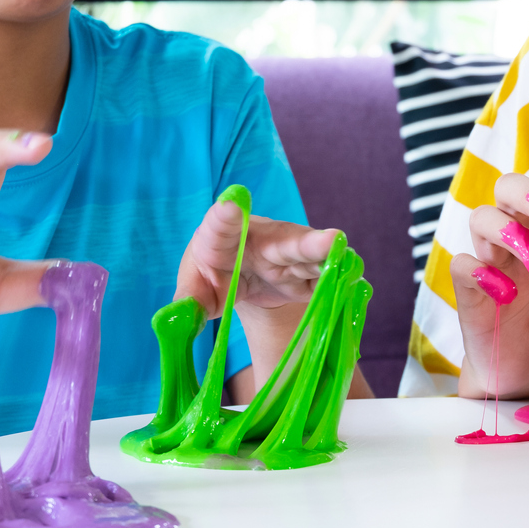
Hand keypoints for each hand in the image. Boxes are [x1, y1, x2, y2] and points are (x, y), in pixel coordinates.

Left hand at [174, 198, 338, 317]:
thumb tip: (176, 322)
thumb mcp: (196, 288)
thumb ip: (188, 301)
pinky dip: (338, 278)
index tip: (228, 205)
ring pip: (313, 256)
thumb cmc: (214, 274)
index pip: (221, 223)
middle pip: (285, 239)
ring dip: (328, 257)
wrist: (243, 273)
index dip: (226, 215)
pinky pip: (325, 277)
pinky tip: (352, 277)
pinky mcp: (308, 274)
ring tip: (343, 253)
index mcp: (223, 235)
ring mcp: (291, 255)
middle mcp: (263, 239)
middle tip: (330, 238)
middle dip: (306, 241)